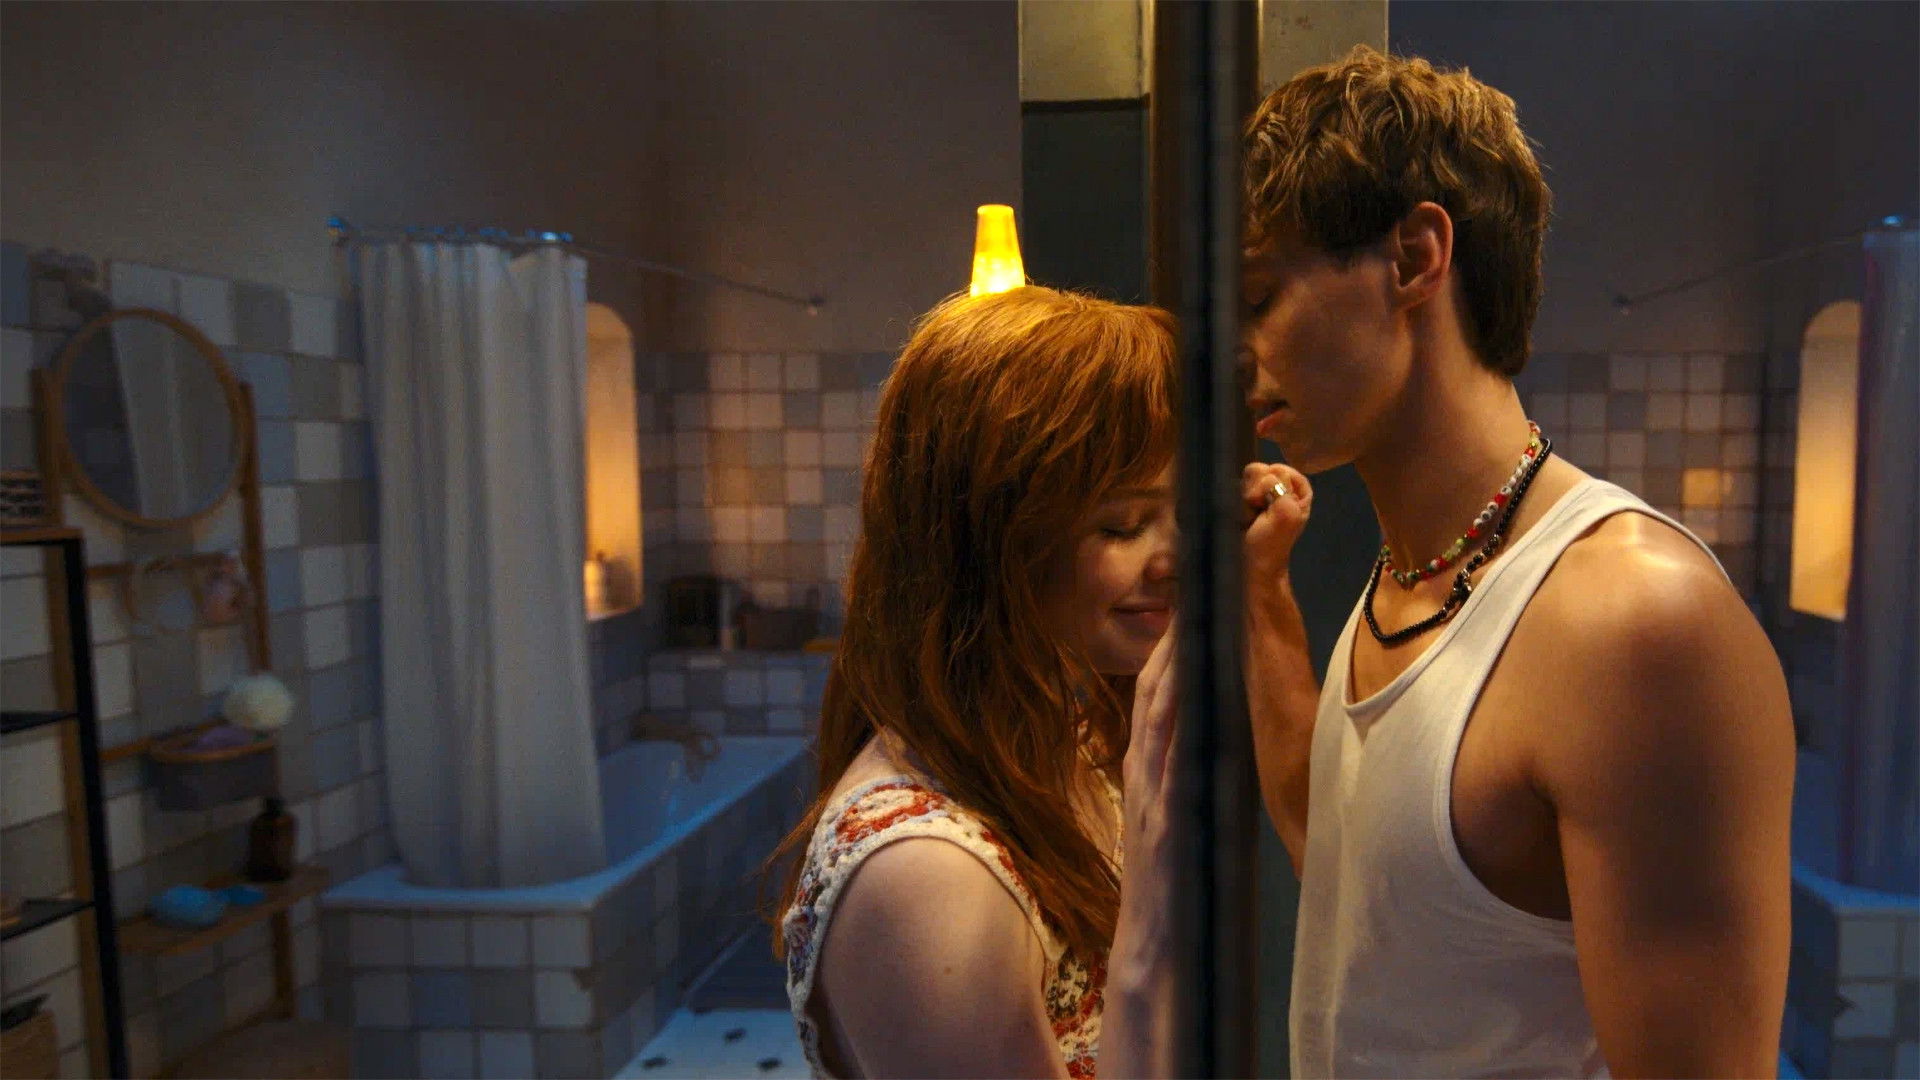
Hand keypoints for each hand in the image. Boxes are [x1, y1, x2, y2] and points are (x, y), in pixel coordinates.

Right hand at [1117, 628, 1178, 979]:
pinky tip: (1197, 700)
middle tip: (1195, 585)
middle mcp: (1141, 771)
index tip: (1193, 595)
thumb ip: (1188, 766)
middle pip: (1152, 689)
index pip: (1155, 689)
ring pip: (1156, 717)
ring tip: (1194, 620)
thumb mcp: (1177, 809)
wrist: (1154, 947)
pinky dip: (1180, 730)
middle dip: (1172, 637)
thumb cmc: (1174, 881)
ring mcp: (1149, 796)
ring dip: (1172, 667)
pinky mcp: (1164, 825)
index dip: (1172, 641)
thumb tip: (1212, 718)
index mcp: (1147, 765)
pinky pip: (1171, 768)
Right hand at [1241, 463, 1312, 590]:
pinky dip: (1237, 500)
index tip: (1272, 501)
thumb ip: (1282, 489)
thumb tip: (1266, 478)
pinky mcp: (1242, 499)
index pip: (1283, 470)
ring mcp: (1260, 494)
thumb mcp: (1287, 515)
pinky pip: (1236, 486)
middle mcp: (1280, 489)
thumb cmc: (1270, 545)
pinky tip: (1242, 516)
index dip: (1274, 484)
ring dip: (1246, 496)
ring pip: (1248, 476)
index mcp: (1298, 492)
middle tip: (1260, 512)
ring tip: (1250, 516)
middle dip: (1258, 490)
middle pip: (1264, 469)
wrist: (1247, 567)